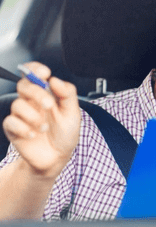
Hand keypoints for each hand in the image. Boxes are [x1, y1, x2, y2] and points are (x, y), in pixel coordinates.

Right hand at [2, 62, 79, 177]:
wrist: (57, 158)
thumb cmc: (64, 134)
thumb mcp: (72, 114)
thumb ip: (67, 95)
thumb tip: (55, 80)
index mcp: (46, 94)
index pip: (34, 74)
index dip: (35, 69)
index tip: (44, 73)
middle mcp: (31, 102)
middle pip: (24, 86)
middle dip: (37, 93)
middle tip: (48, 105)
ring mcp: (21, 115)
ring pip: (17, 105)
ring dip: (33, 116)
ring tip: (44, 128)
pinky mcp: (13, 129)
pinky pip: (11, 122)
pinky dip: (23, 128)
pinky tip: (33, 135)